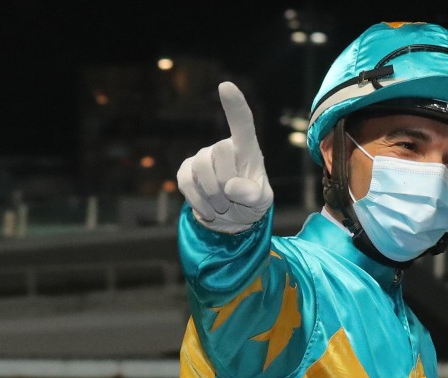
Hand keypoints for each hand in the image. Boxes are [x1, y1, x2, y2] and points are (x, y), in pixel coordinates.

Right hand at [176, 82, 273, 233]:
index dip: (234, 105)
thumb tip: (230, 187)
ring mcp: (202, 158)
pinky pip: (187, 183)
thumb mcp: (262, 201)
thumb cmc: (251, 202)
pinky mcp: (186, 171)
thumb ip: (253, 194)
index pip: (242, 123)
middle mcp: (223, 147)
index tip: (226, 86)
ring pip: (202, 168)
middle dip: (228, 180)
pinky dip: (199, 202)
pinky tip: (209, 211)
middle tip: (234, 199)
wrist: (232, 221)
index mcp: (247, 148)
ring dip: (215, 196)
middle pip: (221, 151)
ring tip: (223, 206)